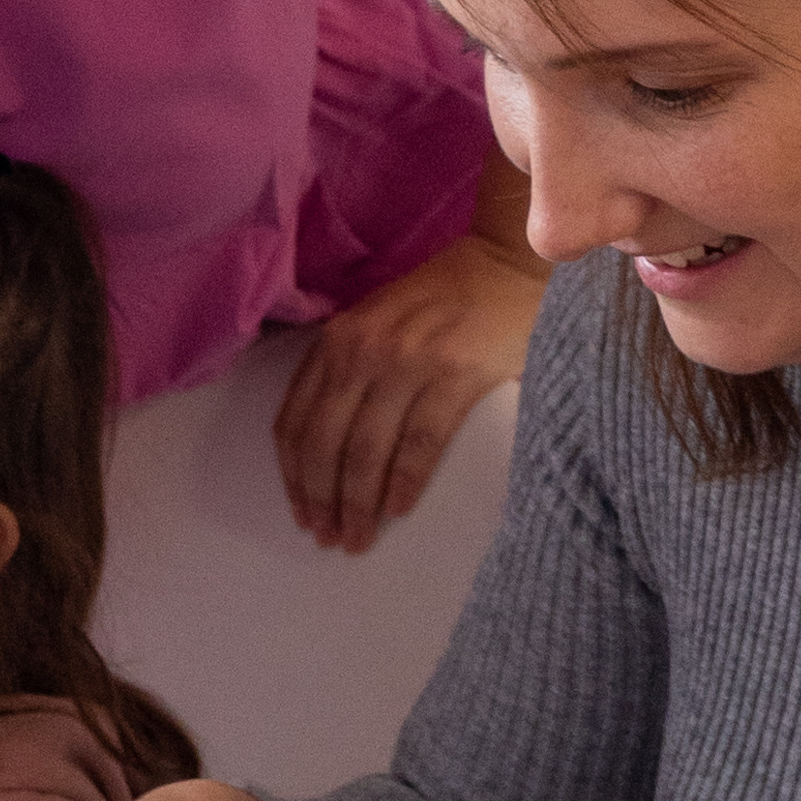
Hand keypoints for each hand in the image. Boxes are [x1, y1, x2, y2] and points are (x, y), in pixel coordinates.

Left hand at [274, 232, 544, 554]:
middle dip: (321, 501)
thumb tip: (326, 444)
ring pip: (366, 451)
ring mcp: (408, 362)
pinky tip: (398, 510)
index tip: (301, 512)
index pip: (295, 421)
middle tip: (328, 540)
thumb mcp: (376, 320)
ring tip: (358, 538)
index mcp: (336, 340)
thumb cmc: (443, 296)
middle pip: (325, 444)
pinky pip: (419, 444)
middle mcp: (361, 351)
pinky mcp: (455, 375)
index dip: (294, 477)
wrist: (507, 261)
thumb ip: (347, 365)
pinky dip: (404, 483)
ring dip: (358, 504)